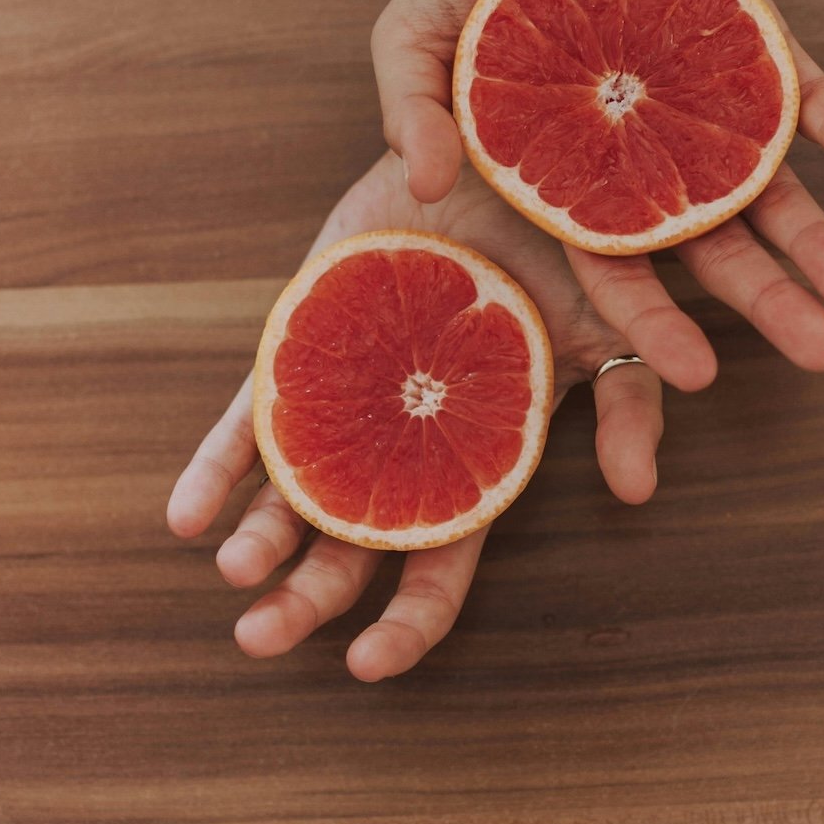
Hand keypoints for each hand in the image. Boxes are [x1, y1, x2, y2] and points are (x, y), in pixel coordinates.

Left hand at [166, 153, 662, 679]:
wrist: (494, 157)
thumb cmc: (561, 247)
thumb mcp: (612, 326)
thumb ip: (631, 405)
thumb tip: (637, 492)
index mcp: (471, 460)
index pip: (439, 562)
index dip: (407, 622)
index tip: (366, 665)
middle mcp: (400, 443)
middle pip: (350, 544)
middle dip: (307, 600)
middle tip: (259, 638)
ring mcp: (346, 397)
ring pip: (291, 492)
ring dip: (258, 539)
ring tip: (231, 570)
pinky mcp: (302, 345)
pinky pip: (248, 415)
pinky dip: (215, 466)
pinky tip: (186, 513)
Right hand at [372, 0, 823, 389]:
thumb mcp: (413, 31)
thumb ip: (413, 107)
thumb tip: (421, 184)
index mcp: (573, 175)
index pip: (616, 264)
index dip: (653, 320)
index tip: (696, 374)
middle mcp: (648, 152)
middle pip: (711, 243)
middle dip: (767, 300)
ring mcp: (705, 100)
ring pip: (767, 182)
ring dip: (815, 233)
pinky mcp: (749, 39)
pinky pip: (801, 90)